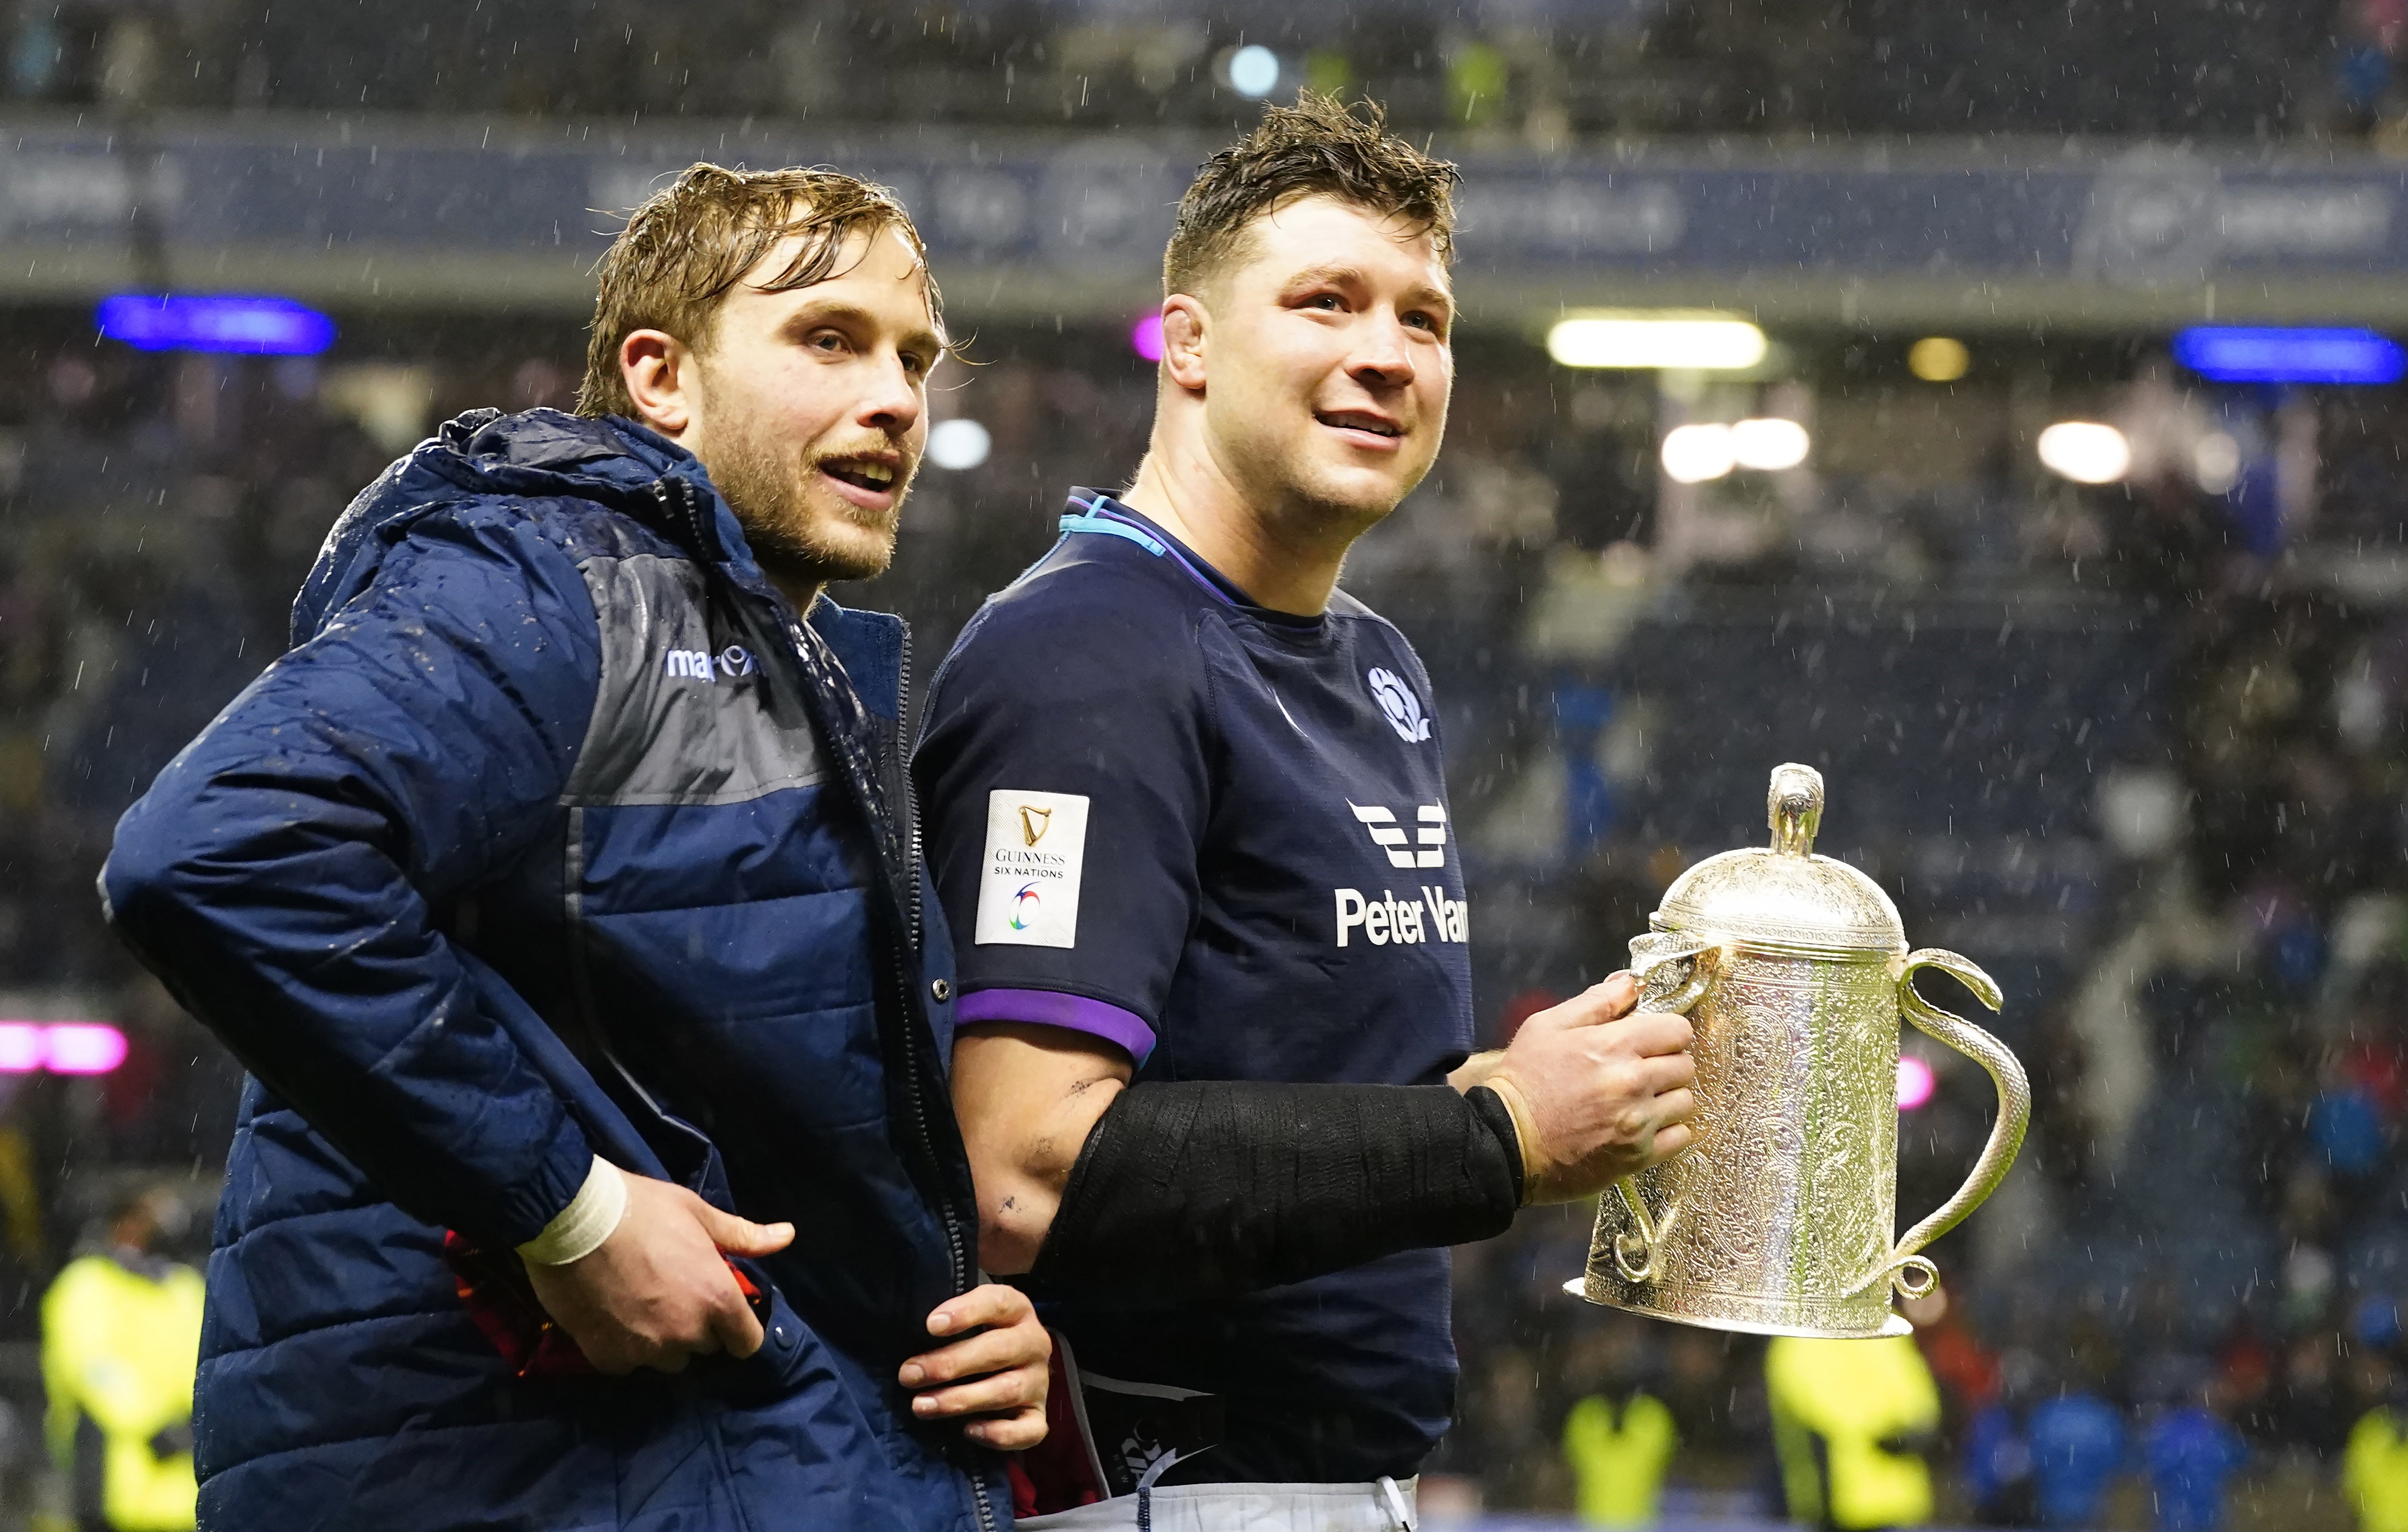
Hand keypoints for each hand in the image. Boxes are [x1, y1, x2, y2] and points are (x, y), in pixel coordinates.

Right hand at [524, 1174, 793, 1373]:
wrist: (572, 1218)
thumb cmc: (642, 1209)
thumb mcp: (698, 1214)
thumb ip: (744, 1236)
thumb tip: (788, 1236)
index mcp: (717, 1300)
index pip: (747, 1343)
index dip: (737, 1328)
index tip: (723, 1312)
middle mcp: (686, 1334)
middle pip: (704, 1348)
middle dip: (695, 1326)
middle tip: (671, 1291)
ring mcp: (645, 1351)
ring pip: (665, 1359)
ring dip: (660, 1340)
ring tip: (638, 1302)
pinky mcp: (606, 1358)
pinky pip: (626, 1363)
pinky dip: (622, 1347)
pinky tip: (611, 1314)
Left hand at [898, 1284, 1050, 1449]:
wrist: (1009, 1372)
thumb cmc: (975, 1341)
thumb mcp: (965, 1319)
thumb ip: (947, 1316)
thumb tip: (907, 1322)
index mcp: (1017, 1310)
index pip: (998, 1303)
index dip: (966, 1312)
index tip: (931, 1325)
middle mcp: (1034, 1343)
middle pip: (998, 1350)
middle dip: (950, 1364)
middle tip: (909, 1375)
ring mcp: (1039, 1382)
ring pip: (1007, 1390)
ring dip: (961, 1399)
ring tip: (921, 1405)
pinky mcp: (1038, 1417)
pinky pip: (1028, 1430)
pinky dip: (999, 1434)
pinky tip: (968, 1430)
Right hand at [1480, 972, 1697, 1203]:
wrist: (1506, 1142)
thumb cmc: (1524, 1079)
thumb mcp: (1548, 1026)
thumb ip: (1596, 1002)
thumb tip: (1630, 983)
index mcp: (1614, 1046)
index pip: (1678, 1030)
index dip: (1666, 1032)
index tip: (1651, 1040)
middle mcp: (1633, 1083)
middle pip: (1685, 1065)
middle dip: (1667, 1063)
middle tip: (1642, 1070)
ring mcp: (1638, 1123)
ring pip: (1685, 1101)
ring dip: (1668, 1097)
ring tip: (1641, 1100)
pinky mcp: (1637, 1156)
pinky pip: (1681, 1137)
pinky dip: (1668, 1130)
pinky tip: (1643, 1126)